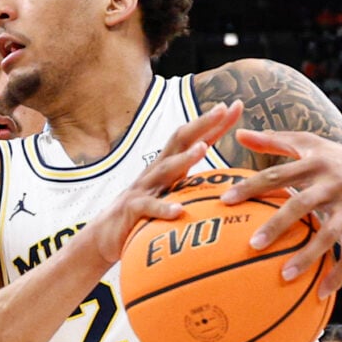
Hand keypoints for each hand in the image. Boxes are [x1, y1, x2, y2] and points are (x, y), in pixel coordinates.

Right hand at [96, 102, 241, 266]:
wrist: (104, 236)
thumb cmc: (144, 216)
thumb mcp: (171, 196)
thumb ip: (193, 187)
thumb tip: (227, 186)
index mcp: (169, 167)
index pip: (195, 138)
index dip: (215, 123)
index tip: (237, 105)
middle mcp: (156, 172)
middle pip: (180, 141)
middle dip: (202, 123)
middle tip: (222, 109)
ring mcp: (144, 189)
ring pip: (165, 169)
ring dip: (184, 158)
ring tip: (203, 148)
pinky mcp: (133, 211)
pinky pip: (149, 209)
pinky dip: (164, 209)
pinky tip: (178, 211)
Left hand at [220, 131, 341, 295]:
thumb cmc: (335, 160)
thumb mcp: (310, 145)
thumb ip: (274, 141)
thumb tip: (240, 132)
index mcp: (316, 163)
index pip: (278, 174)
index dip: (252, 186)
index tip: (226, 200)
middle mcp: (333, 184)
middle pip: (302, 205)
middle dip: (278, 225)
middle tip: (253, 245)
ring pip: (329, 235)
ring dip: (308, 257)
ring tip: (285, 276)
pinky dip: (338, 275)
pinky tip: (320, 294)